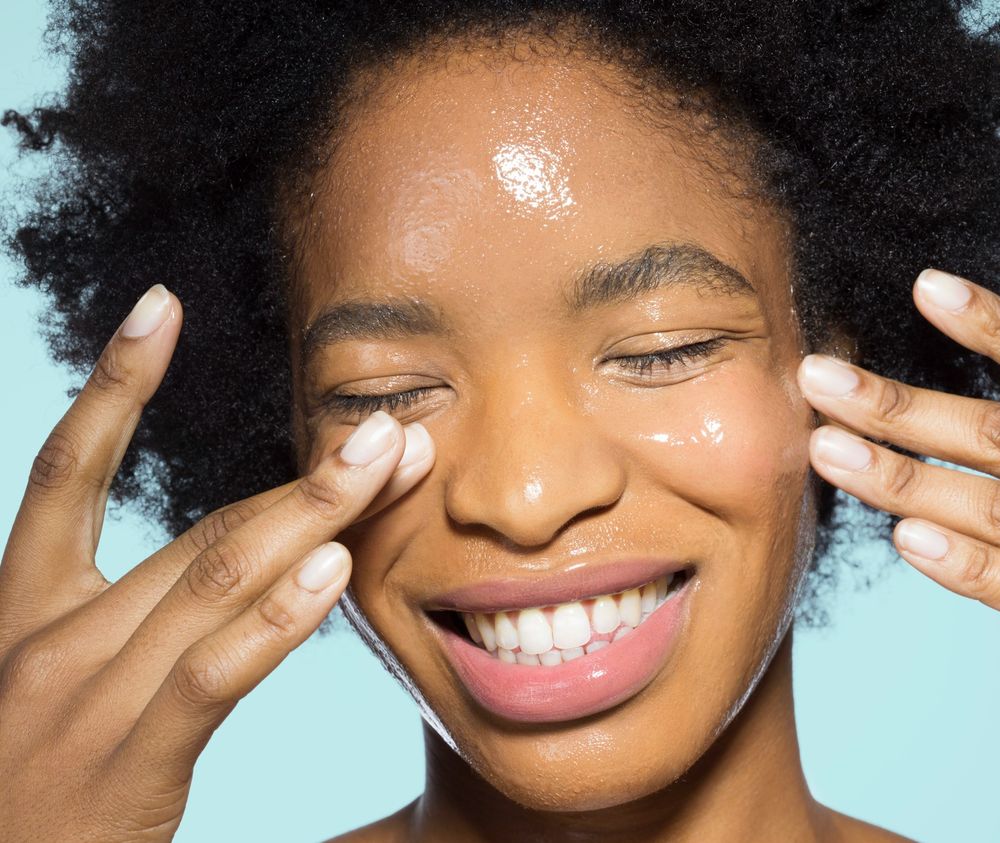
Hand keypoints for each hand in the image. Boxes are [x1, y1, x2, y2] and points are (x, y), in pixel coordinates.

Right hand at [0, 285, 435, 840]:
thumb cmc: (39, 789)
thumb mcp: (67, 685)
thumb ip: (141, 620)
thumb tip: (251, 558)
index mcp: (26, 607)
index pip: (64, 469)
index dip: (113, 383)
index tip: (159, 306)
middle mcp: (51, 638)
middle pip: (199, 526)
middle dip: (305, 472)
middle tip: (387, 419)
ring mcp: (84, 700)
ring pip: (217, 578)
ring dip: (316, 512)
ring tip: (389, 460)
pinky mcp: (128, 765)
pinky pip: (213, 672)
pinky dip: (277, 616)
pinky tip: (334, 567)